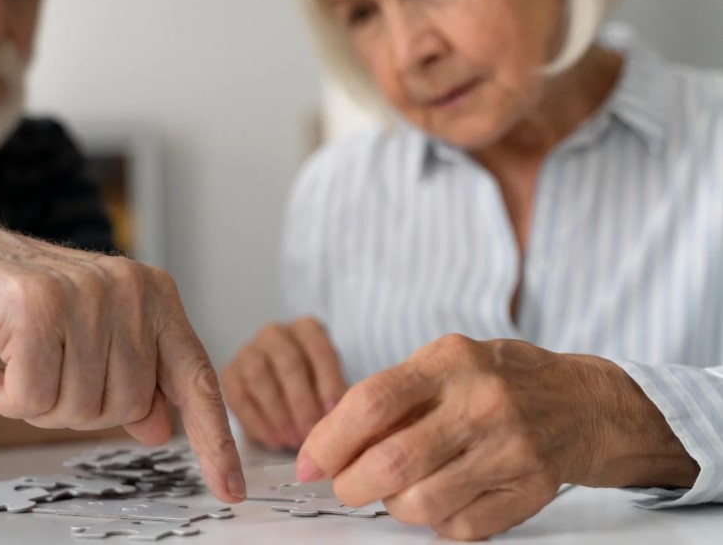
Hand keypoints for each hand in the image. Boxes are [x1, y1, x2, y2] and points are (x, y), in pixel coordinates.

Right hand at [0, 208, 244, 501]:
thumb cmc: (25, 307)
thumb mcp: (92, 341)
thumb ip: (132, 380)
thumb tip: (162, 429)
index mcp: (154, 296)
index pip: (196, 378)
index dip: (214, 440)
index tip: (231, 489)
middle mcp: (130, 289)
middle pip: (127, 405)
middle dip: (81, 409)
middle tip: (48, 374)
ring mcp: (87, 293)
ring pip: (82, 406)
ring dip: (41, 405)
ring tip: (21, 365)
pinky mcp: (38, 305)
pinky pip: (34, 397)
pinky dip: (8, 399)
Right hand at [221, 317, 346, 449]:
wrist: (284, 393)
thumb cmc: (316, 389)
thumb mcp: (331, 385)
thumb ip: (336, 397)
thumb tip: (339, 421)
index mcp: (307, 328)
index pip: (319, 349)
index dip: (327, 382)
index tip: (334, 414)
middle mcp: (275, 333)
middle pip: (288, 361)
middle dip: (301, 402)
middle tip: (311, 434)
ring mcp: (248, 350)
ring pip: (259, 376)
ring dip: (278, 413)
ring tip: (293, 441)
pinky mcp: (229, 373)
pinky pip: (238, 396)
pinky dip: (257, 422)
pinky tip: (274, 441)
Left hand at [295, 334, 697, 539]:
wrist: (582, 402)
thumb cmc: (496, 379)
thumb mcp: (444, 363)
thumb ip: (392, 396)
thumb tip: (327, 444)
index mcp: (451, 361)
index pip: (373, 402)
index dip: (329, 440)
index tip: (307, 464)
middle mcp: (483, 403)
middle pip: (393, 462)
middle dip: (350, 484)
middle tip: (343, 486)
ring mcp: (511, 450)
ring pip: (421, 504)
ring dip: (391, 506)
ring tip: (394, 490)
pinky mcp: (530, 491)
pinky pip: (458, 527)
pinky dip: (433, 521)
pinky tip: (438, 497)